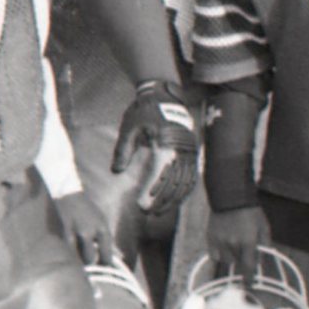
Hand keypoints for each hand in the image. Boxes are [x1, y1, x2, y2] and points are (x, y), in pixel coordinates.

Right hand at [49, 190, 112, 264]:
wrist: (69, 193)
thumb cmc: (88, 211)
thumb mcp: (102, 223)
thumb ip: (110, 242)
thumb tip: (122, 256)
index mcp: (102, 228)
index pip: (106, 254)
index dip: (105, 265)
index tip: (103, 271)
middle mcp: (90, 230)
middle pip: (90, 258)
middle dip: (89, 266)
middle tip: (88, 269)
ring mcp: (74, 230)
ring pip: (75, 256)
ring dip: (76, 262)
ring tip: (76, 263)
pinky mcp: (61, 229)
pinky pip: (64, 249)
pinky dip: (66, 255)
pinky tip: (66, 257)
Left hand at [112, 82, 198, 209]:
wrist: (164, 95)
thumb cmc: (143, 111)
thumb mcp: (129, 128)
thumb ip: (123, 150)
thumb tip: (116, 171)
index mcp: (164, 142)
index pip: (159, 174)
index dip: (151, 192)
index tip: (141, 206)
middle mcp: (180, 149)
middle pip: (173, 182)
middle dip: (161, 200)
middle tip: (148, 213)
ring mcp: (189, 151)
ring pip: (184, 182)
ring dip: (173, 199)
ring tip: (160, 211)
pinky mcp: (192, 153)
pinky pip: (191, 177)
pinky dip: (184, 191)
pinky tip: (175, 201)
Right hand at [206, 203, 269, 283]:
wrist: (231, 197)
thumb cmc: (250, 211)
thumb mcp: (264, 227)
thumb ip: (264, 245)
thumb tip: (262, 261)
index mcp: (247, 241)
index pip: (248, 266)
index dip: (249, 278)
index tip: (249, 285)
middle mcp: (232, 244)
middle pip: (237, 262)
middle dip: (243, 259)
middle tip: (245, 249)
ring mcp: (219, 241)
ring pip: (226, 260)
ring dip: (232, 257)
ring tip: (235, 244)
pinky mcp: (210, 237)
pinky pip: (214, 255)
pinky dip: (220, 254)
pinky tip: (225, 247)